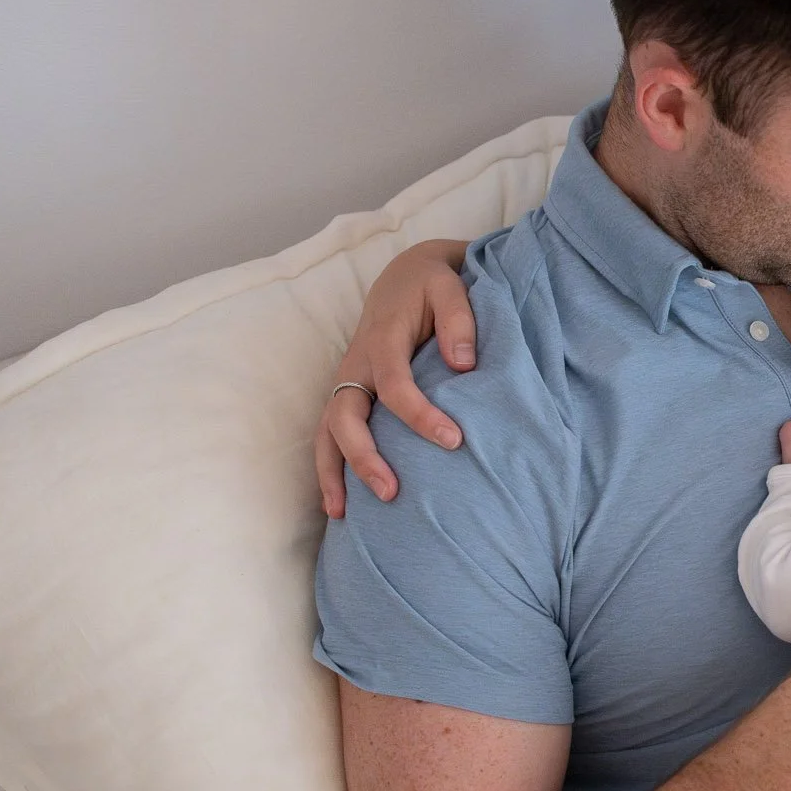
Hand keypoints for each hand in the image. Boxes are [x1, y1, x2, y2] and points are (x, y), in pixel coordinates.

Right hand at [314, 239, 474, 516]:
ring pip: (327, 431)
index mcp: (382, 340)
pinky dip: (329, 468)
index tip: (454, 440)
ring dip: (333, 472)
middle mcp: (356, 366)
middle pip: (344, 416)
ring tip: (343, 514)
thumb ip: (459, 320)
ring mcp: (347, 382)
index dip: (420, 415)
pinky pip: (330, 435)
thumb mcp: (450, 287)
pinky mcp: (349, 395)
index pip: (395, 385)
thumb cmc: (433, 285)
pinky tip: (339, 505)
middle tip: (391, 492)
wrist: (406, 275)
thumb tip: (464, 363)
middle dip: (363, 456)